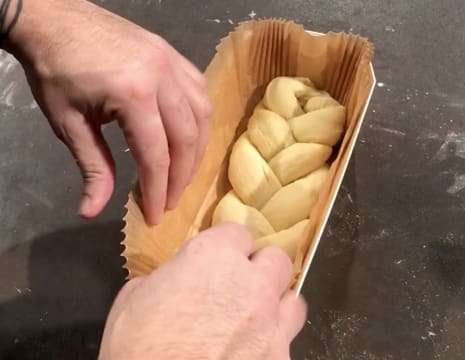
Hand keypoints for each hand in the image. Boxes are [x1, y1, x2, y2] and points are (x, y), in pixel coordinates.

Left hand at [5, 0, 210, 223]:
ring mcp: (172, 62)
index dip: (157, 191)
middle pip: (186, 139)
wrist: (54, 18)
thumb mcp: (68, 124)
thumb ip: (92, 168)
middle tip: (170, 200)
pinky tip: (190, 135)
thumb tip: (92, 211)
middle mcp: (162, 76)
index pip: (155, 155)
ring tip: (182, 173)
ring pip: (202, 116)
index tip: (155, 215)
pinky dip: (200, 120)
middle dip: (181, 177)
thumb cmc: (55, 70)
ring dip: (196, 150)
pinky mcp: (173, 55)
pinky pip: (200, 92)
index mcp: (132, 94)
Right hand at [99, 223, 306, 359]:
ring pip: (291, 296)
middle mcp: (249, 282)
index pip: (238, 232)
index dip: (227, 246)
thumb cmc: (137, 349)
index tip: (218, 259)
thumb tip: (171, 283)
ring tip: (255, 316)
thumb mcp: (132, 301)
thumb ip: (163, 279)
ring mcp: (269, 320)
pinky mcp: (279, 355)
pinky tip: (255, 349)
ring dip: (275, 302)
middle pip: (274, 258)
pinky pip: (288, 337)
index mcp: (212, 257)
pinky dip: (274, 339)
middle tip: (238, 286)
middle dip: (258, 269)